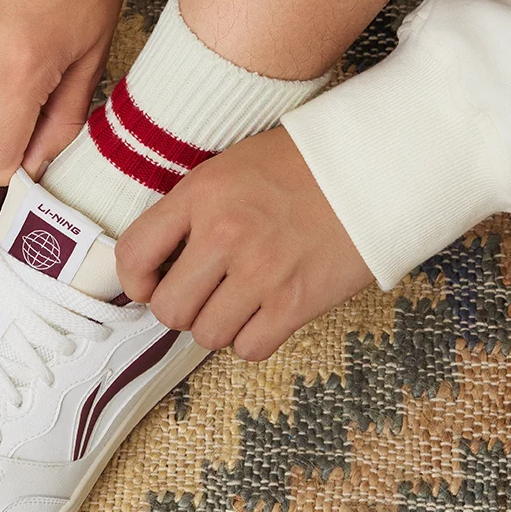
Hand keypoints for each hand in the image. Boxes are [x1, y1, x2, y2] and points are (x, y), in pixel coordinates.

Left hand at [115, 126, 373, 360]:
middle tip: (198, 297)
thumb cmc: (305, 163)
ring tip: (234, 304)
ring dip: (216, 326)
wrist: (376, 166)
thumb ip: (193, 208)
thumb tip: (163, 256)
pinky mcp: (297, 301)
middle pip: (168, 308)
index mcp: (200, 194)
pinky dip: (251, 340)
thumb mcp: (232, 166)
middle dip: (179, 309)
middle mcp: (224, 234)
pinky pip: (250, 347)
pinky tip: (263, 315)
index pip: (134, 253)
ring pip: (206, 335)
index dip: (135, 281)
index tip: (149, 284)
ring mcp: (261, 271)